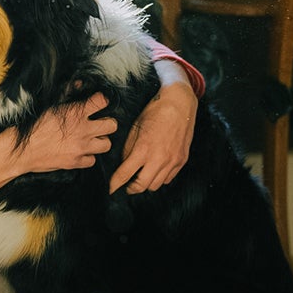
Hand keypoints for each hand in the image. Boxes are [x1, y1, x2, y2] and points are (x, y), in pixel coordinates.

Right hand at [3, 92, 115, 176]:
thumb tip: (79, 84)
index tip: (98, 103)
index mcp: (75, 113)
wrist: (19, 151)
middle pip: (112, 125)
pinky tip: (80, 151)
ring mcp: (81, 148)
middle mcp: (83, 130)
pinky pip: (93, 160)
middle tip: (97, 123)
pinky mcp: (75, 163)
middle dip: (106, 123)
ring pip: (106, 144)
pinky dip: (88, 156)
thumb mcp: (48, 106)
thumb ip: (66, 94)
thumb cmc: (30, 127)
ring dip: (100, 140)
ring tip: (90, 138)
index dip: (102, 101)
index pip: (102, 101)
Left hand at [110, 78, 196, 192]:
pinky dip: (159, 178)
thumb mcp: (135, 128)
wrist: (179, 103)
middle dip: (130, 188)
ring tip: (140, 176)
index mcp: (143, 149)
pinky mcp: (181, 160)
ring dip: (146, 183)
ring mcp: (172, 161)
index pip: (124, 175)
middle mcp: (159, 158)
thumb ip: (127, 149)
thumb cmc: (155, 112)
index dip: (115, 185)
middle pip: (141, 186)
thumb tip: (122, 164)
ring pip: (155, 185)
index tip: (110, 189)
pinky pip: (168, 179)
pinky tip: (154, 169)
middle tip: (125, 184)